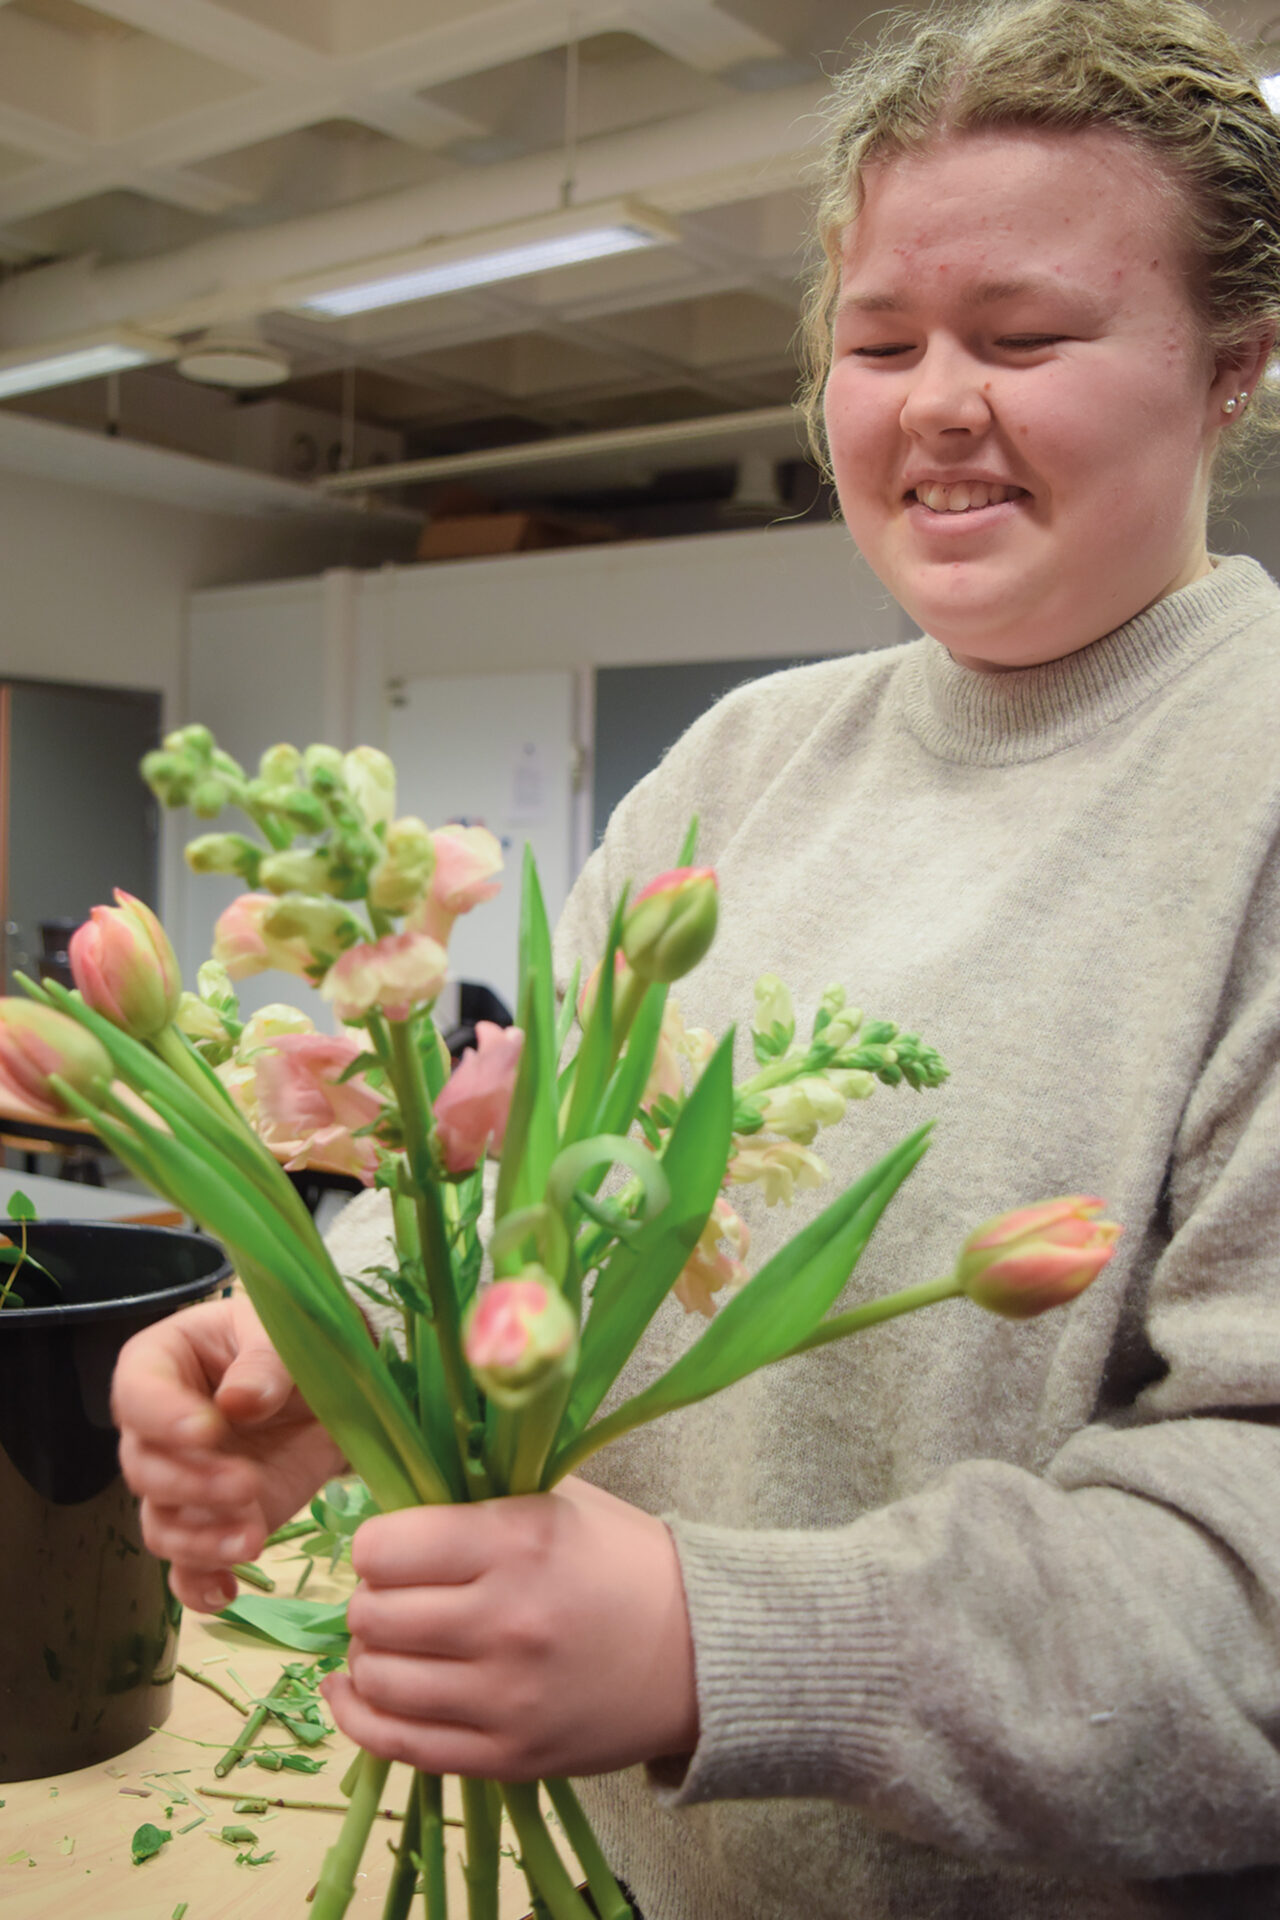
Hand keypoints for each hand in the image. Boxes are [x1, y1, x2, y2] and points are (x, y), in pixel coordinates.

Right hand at [112, 1290, 345, 1611]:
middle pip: (144, 1469)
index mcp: (161, 1364)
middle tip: (247, 1484)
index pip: (138, 1394)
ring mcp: (181, 1483)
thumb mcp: (282, 1333)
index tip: (209, 1431)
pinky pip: (185, 1566)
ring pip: (160, 1524)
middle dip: (192, 1484)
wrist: (332, 1389)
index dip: (165, 1417)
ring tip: (251, 1541)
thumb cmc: (294, 1343)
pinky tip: (226, 1591)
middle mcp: (156, 1430)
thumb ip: (265, 1362)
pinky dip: (199, 1585)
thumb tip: (240, 1402)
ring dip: (199, 1540)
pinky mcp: (210, 1525)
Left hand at [321, 1477, 698, 1780]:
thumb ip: (475, 1496)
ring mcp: (504, 1697)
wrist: (700, 1650)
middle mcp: (504, 1620)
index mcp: (517, 1542)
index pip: (383, 1548)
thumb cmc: (623, 1562)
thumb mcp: (556, 1500)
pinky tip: (355, 1690)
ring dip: (369, 1655)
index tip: (392, 1547)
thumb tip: (383, 1496)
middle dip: (371, 1600)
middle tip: (396, 1593)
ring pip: (376, 1679)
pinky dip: (360, 1715)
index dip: (377, 1545)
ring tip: (392, 1639)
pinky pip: (398, 1744)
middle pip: (371, 1615)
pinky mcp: (507, 1755)